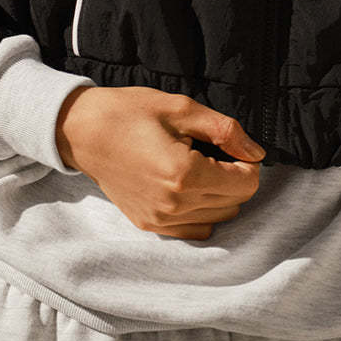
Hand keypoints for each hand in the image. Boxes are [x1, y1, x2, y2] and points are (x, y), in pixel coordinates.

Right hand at [56, 86, 264, 240]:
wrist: (83, 131)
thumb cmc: (131, 112)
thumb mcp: (182, 108)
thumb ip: (226, 131)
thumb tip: (257, 153)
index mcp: (185, 175)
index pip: (245, 184)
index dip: (248, 163)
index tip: (232, 146)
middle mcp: (174, 205)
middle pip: (235, 203)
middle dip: (235, 178)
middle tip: (216, 152)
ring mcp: (160, 220)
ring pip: (217, 219)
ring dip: (220, 195)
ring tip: (200, 167)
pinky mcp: (149, 225)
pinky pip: (194, 231)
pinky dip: (201, 212)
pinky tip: (188, 187)